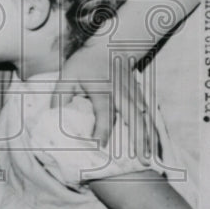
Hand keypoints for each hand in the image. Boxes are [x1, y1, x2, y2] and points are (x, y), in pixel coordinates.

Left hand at [56, 40, 158, 164]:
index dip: (102, 131)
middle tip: (141, 162)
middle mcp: (122, 94)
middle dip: (138, 140)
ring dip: (149, 138)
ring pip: (145, 118)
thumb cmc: (85, 64)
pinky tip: (154, 146)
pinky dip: (153, 131)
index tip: (99, 146)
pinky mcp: (140, 97)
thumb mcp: (67, 75)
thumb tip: (55, 118)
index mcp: (102, 90)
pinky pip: (149, 116)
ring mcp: (134, 95)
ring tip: (150, 158)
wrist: (111, 46)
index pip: (105, 114)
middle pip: (134, 118)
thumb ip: (60, 96)